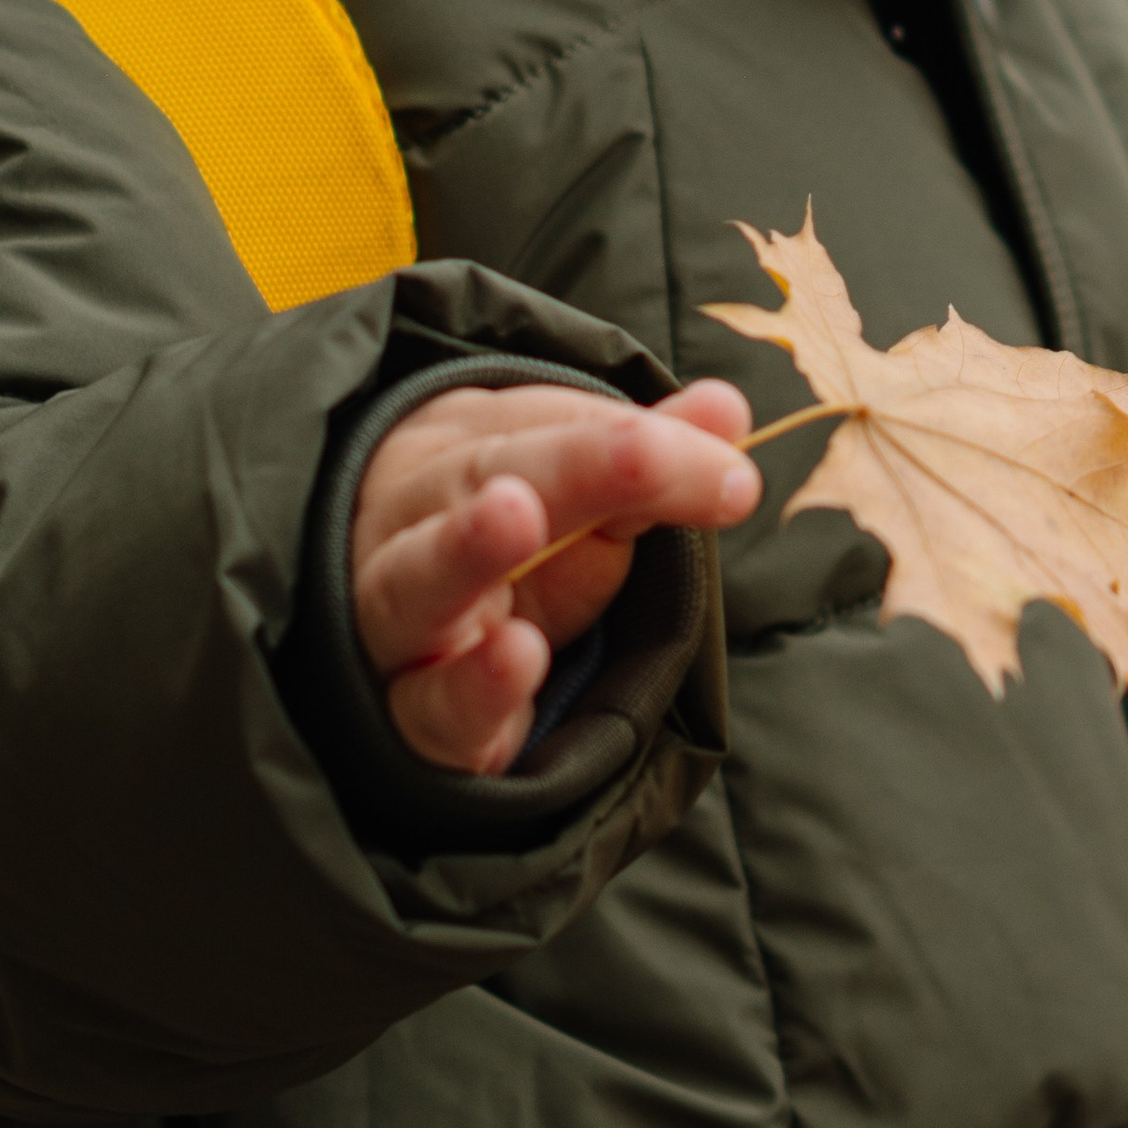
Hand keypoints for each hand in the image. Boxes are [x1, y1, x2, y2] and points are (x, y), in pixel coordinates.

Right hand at [352, 379, 758, 776]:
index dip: (625, 448)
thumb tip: (728, 410)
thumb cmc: (506, 539)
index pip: (540, 438)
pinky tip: (519, 659)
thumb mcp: (576, 491)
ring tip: (520, 518)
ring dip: (466, 550)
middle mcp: (414, 529)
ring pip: (415, 585)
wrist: (400, 628)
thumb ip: (650, 458)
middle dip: (552, 469)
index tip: (726, 469)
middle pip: (470, 488)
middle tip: (617, 463)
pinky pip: (431, 705)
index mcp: (457, 458)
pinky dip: (471, 686)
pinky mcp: (418, 717)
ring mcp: (402, 626)